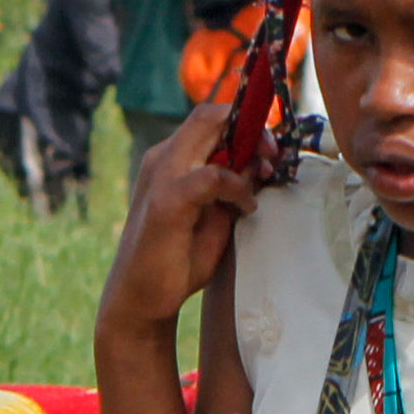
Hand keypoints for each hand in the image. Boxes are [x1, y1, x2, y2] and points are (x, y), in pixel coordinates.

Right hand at [100, 98, 259, 336]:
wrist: (140, 298)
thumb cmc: (177, 259)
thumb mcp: (214, 216)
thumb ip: (232, 187)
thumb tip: (260, 164)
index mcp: (171, 159)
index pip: (208, 119)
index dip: (244, 121)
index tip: (269, 145)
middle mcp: (163, 158)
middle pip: (209, 115)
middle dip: (251, 126)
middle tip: (272, 153)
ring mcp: (162, 176)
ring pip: (208, 130)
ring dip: (247, 149)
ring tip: (264, 176)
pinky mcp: (167, 201)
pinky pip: (211, 176)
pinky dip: (236, 186)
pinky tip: (246, 207)